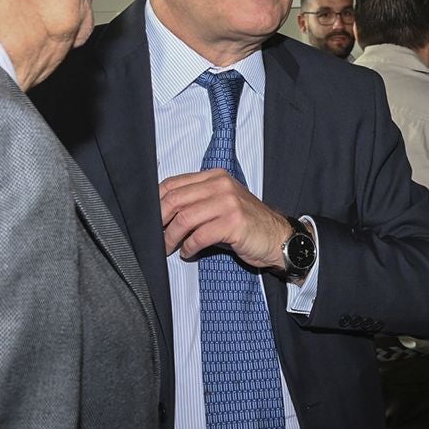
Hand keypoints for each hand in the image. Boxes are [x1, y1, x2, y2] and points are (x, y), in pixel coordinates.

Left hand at [158, 170, 293, 269]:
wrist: (279, 237)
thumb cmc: (248, 224)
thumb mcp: (222, 203)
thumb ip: (198, 201)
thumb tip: (164, 214)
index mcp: (215, 176)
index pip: (174, 183)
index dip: (156, 202)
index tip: (150, 219)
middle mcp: (221, 185)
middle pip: (175, 200)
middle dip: (159, 221)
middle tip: (155, 237)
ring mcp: (228, 203)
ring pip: (184, 219)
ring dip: (171, 237)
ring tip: (169, 247)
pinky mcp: (233, 223)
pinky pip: (199, 236)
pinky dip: (188, 247)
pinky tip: (188, 252)